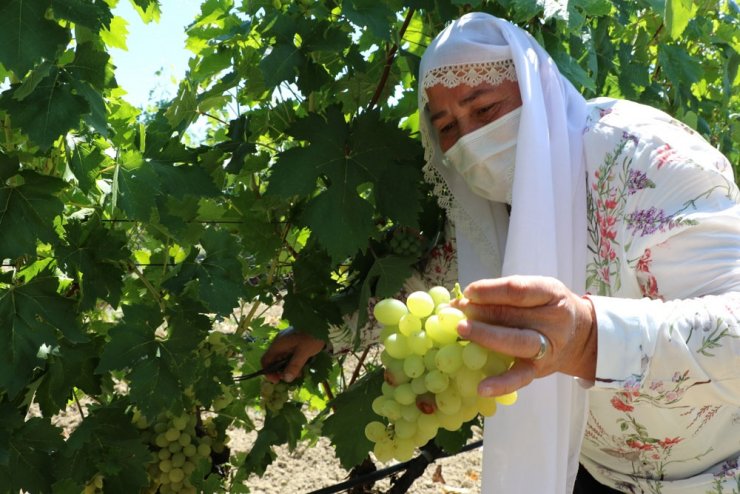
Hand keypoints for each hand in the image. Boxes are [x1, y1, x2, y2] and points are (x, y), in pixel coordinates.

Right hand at [260, 327, 325, 383]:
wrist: (322, 323)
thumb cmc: (312, 337)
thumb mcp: (304, 353)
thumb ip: (294, 366)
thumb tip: (286, 379)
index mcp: (278, 344)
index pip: (265, 360)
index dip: (268, 372)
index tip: (277, 380)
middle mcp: (280, 343)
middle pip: (274, 361)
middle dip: (281, 371)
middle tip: (292, 378)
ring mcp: (286, 343)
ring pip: (282, 359)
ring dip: (289, 368)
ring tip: (300, 373)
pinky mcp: (293, 343)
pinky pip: (289, 355)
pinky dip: (293, 362)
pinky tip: (302, 366)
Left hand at [452, 275, 596, 396]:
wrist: (580, 337)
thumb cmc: (547, 308)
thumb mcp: (535, 292)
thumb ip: (504, 295)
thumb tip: (461, 301)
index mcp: (551, 293)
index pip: (518, 290)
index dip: (490, 290)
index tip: (468, 292)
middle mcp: (553, 320)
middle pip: (513, 315)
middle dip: (481, 312)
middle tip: (457, 310)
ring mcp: (546, 347)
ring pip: (515, 342)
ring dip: (486, 336)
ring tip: (462, 331)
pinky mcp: (539, 370)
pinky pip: (520, 378)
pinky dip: (501, 383)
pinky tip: (482, 387)